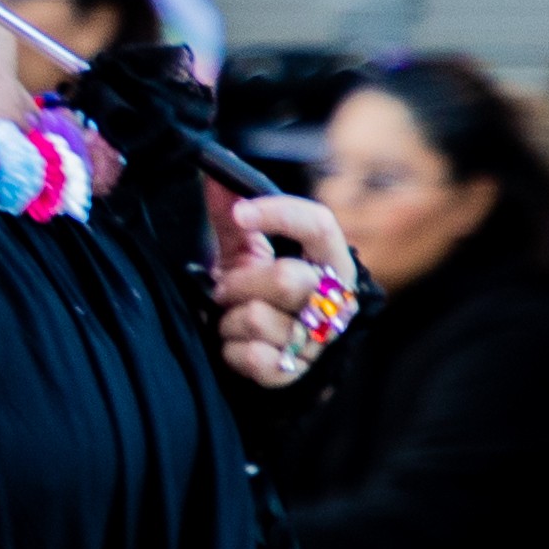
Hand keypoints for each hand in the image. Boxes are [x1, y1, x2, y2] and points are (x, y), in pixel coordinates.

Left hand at [212, 189, 360, 388]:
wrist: (263, 358)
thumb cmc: (260, 295)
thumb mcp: (248, 255)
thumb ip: (232, 218)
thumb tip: (213, 173)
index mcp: (330, 261)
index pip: (319, 225)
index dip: (279, 213)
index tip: (239, 212)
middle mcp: (335, 301)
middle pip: (285, 278)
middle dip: (239, 283)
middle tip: (223, 290)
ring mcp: (319, 342)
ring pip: (258, 319)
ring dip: (228, 320)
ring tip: (231, 320)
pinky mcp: (297, 375)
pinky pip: (253, 357)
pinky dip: (231, 351)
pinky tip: (236, 347)